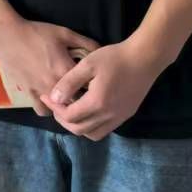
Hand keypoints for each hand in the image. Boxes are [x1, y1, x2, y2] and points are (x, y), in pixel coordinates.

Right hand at [0, 17, 100, 117]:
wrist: (7, 35)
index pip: (90, 89)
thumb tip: (102, 52)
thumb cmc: (37, 33)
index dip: (95, 89)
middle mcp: (55, 86)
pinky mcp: (29, 94)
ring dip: (65, 107)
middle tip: (84, 93)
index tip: (97, 85)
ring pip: (60, 111)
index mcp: (67, 71)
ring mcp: (41, 92)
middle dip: (82, 101)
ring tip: (66, 98)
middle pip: (77, 104)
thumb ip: (87, 43)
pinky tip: (50, 99)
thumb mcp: (65, 33)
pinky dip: (48, 108)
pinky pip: (42, 111)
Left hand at [47, 39, 164, 140]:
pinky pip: (105, 129)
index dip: (54, 108)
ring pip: (93, 134)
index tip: (47, 96)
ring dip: (78, 126)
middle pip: (79, 129)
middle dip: (63, 119)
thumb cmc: (114, 58)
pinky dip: (92, 126)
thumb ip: (69, 82)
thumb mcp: (87, 65)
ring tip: (69, 109)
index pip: (70, 116)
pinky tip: (86, 110)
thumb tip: (54, 97)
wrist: (144, 58)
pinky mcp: (127, 115)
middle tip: (55, 105)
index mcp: (98, 103)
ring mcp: (120, 117)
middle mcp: (110, 115)